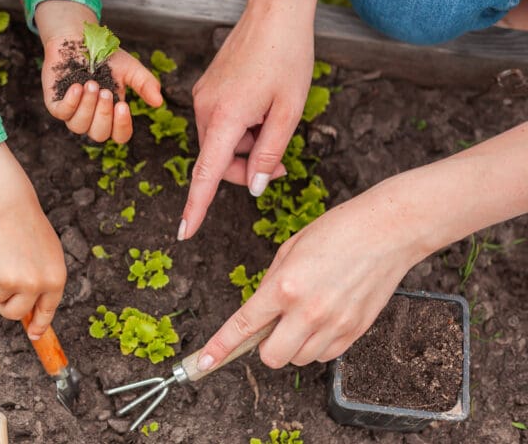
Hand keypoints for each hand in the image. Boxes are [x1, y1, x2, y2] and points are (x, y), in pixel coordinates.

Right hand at [0, 143, 66, 339]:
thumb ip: (44, 283)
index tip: (34, 336)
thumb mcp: (50, 257)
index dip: (39, 325)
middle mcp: (35, 285)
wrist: (11, 210)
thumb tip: (32, 313)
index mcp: (55, 280)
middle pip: (14, 313)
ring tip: (3, 257)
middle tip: (5, 289)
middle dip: (6, 307)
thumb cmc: (31, 231)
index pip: (46, 311)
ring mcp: (12, 281)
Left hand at [35, 0, 162, 142]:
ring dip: (87, 106)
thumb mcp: (130, 69)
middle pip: (99, 134)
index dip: (122, 127)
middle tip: (105, 91)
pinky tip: (77, 86)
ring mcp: (73, 112)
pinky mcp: (56, 104)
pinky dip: (71, 102)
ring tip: (90, 84)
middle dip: (103, 114)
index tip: (122, 105)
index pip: (119, 135)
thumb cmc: (106, 57)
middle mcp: (92, 117)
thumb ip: (145, 84)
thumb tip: (158, 102)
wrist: (81, 39)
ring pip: (78, 127)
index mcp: (112, 113)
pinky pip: (61, 113)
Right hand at [179, 0, 316, 239]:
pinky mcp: (206, 90)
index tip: (184, 232)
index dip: (197, 207)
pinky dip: (239, 129)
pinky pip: (219, 124)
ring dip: (245, 146)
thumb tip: (254, 187)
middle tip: (280, 162)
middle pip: (218, 161)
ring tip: (273, 120)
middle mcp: (205, 109)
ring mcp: (202, 98)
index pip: (206, 174)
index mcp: (226, 117)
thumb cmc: (287, 57)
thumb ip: (270, 153)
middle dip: (245, 168)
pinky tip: (261, 107)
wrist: (273, 13)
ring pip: (220, 143)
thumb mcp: (289, 111)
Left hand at [195, 181, 426, 370]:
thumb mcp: (290, 250)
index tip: (203, 362)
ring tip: (306, 315)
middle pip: (272, 358)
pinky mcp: (356, 332)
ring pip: (299, 359)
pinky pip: (326, 356)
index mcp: (284, 286)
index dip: (220, 347)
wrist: (388, 230)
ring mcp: (334, 325)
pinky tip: (325, 319)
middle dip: (266, 347)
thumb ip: (271, 285)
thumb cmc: (338, 232)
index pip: (243, 326)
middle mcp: (308, 311)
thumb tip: (260, 314)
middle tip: (275, 325)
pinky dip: (318, 345)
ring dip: (294, 345)